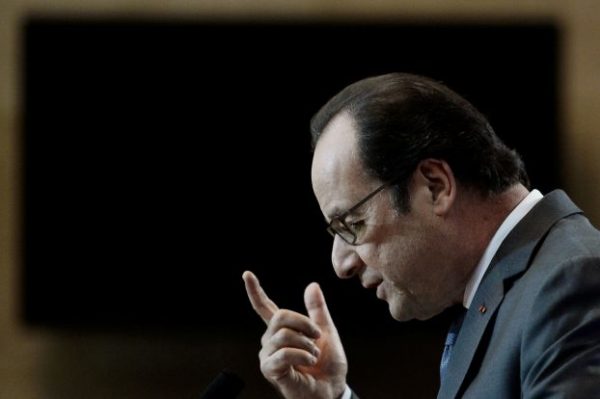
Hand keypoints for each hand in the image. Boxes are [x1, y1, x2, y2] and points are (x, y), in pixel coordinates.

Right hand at [242, 271, 347, 398]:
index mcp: (283, 329)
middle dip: (304, 324)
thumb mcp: (327, 332)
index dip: (255, 291)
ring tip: (313, 356)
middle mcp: (271, 340)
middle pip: (280, 316)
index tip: (247, 274)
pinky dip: (301, 355)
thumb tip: (312, 285)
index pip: (264, 307)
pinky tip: (307, 362)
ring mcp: (268, 355)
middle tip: (317, 337)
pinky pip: (283, 354)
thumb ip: (318, 310)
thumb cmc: (328, 364)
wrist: (332, 388)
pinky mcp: (270, 370)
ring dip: (306, 344)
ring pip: (283, 335)